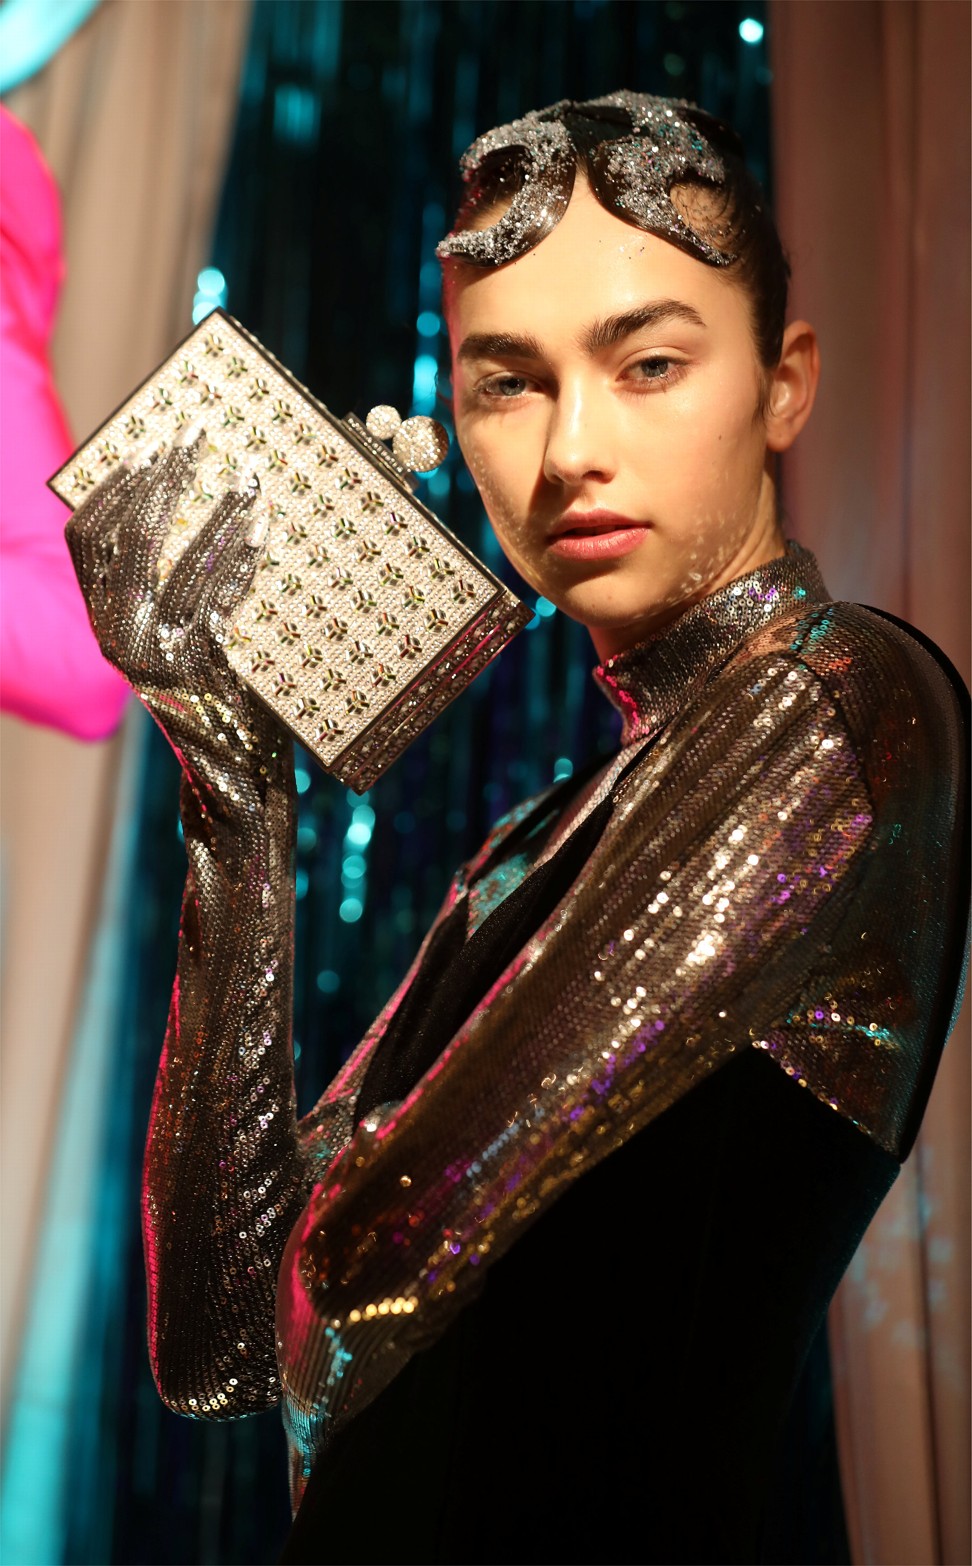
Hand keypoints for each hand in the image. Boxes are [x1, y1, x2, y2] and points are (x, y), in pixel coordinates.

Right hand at [65, 432, 291, 817]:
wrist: (231, 780)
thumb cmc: (209, 701)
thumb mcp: (168, 647)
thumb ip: (159, 595)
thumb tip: (181, 508)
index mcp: (103, 625)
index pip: (89, 540)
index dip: (115, 487)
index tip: (148, 446)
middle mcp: (120, 638)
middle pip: (134, 536)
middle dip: (167, 476)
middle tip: (197, 432)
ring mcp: (162, 653)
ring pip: (184, 560)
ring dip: (219, 507)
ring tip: (247, 472)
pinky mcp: (207, 666)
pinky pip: (226, 594)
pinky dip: (246, 553)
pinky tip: (265, 521)